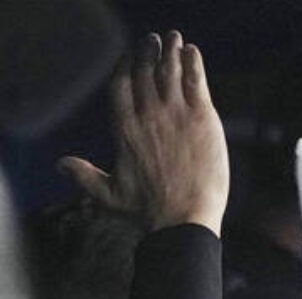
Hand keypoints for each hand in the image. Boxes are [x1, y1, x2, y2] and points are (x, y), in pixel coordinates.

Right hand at [59, 31, 228, 233]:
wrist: (184, 218)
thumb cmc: (149, 210)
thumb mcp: (109, 194)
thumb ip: (85, 176)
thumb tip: (61, 164)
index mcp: (123, 128)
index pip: (120, 86)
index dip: (125, 67)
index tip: (129, 57)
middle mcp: (147, 115)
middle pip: (145, 73)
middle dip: (148, 53)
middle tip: (154, 40)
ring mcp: (175, 113)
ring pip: (169, 71)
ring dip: (171, 51)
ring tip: (174, 39)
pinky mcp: (202, 117)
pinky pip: (196, 80)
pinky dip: (193, 63)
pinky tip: (192, 52)